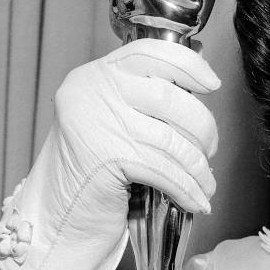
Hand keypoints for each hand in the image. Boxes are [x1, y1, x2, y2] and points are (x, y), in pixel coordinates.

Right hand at [0, 39, 219, 269]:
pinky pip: (164, 170)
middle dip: (202, 127)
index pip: (149, 52)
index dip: (188, 65)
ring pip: (172, 139)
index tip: (212, 85)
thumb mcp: (111, 120)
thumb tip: (200, 94)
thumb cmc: (91, 171)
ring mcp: (98, 122)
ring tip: (206, 183)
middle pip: (170, 96)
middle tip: (210, 149)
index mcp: (96, 75)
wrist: (56, 217)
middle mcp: (93, 91)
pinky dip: (187, 188)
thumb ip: (143, 101)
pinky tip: (197, 200)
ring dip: (198, 167)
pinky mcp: (106, 157)